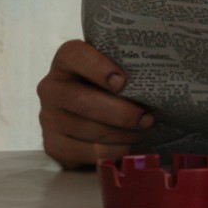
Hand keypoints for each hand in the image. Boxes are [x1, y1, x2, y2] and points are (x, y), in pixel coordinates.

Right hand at [38, 39, 152, 168]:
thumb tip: (159, 76)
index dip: (98, 67)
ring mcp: (48, 118)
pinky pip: (88, 152)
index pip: (74, 55)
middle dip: (121, 113)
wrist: (88, 116)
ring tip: (142, 130)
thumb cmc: (109, 87)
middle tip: (147, 118)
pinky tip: (127, 144)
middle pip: (82, 101)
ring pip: (89, 130)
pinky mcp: (54, 145)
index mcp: (66, 60)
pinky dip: (115, 150)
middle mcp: (50, 87)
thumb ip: (128, 68)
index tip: (123, 82)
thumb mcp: (115, 70)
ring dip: (123, 134)